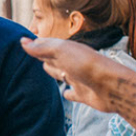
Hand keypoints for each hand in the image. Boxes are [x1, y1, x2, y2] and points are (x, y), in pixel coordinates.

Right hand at [21, 37, 135, 112]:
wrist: (112, 86)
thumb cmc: (87, 65)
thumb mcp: (62, 51)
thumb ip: (42, 47)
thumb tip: (22, 41)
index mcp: (67, 50)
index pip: (48, 46)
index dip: (37, 44)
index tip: (24, 42)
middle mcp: (72, 63)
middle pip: (54, 59)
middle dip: (44, 56)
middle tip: (34, 54)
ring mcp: (79, 78)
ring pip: (62, 74)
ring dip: (55, 72)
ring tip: (45, 69)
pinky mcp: (84, 94)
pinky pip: (73, 93)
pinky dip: (69, 93)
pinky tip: (66, 94)